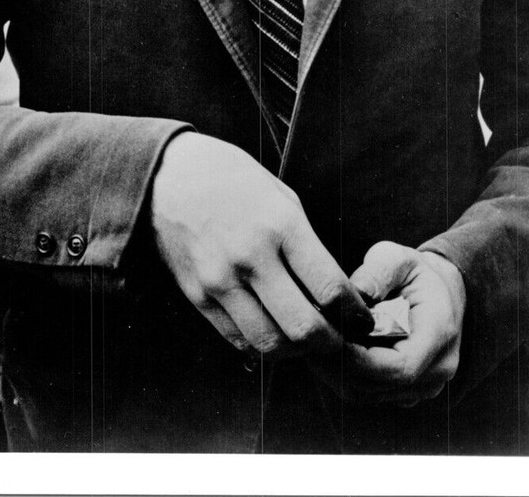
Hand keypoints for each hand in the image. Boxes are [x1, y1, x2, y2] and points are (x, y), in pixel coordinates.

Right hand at [150, 132, 372, 358]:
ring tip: (304, 342)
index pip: (330, 288)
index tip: (362, 320)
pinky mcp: (197, 296)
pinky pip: (236, 339)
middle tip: (339, 342)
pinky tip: (271, 333)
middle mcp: (251, 256)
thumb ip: (305, 242)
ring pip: (269, 343)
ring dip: (294, 351)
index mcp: (280, 224)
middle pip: (302, 327)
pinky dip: (259, 345)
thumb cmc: (231, 179)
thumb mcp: (279, 195)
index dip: (354, 313)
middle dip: (329, 343)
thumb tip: (332, 288)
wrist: (167, 176)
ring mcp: (221, 280)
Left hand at [310, 241, 465, 405]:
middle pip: (380, 386)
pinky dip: (345, 376)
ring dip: (338, 373)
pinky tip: (326, 352)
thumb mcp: (399, 258)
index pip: (400, 367)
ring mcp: (423, 386)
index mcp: (440, 334)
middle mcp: (436, 369)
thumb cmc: (415, 273)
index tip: (328, 337)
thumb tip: (352, 292)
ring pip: (370, 395)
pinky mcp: (405, 392)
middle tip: (308, 340)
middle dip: (340, 366)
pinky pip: (370, 394)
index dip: (360, 360)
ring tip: (312, 344)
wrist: (440, 293)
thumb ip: (378, 272)